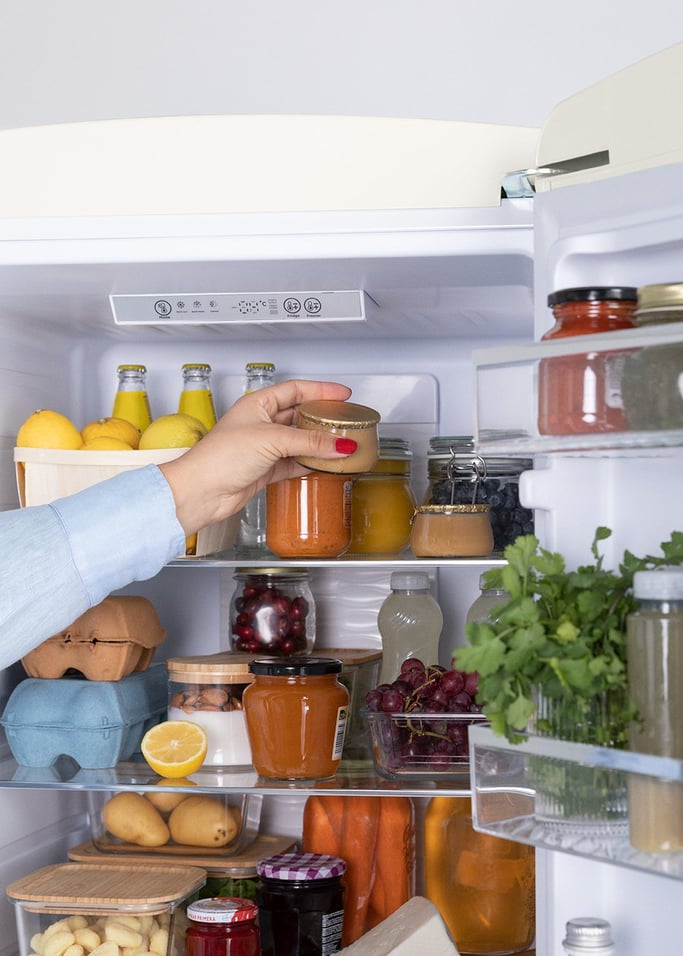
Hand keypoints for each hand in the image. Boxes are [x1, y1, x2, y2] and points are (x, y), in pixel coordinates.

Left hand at [159, 379, 353, 533]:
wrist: (201, 491)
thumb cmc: (219, 457)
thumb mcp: (271, 440)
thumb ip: (309, 442)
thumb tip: (339, 444)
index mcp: (257, 404)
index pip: (295, 390)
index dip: (320, 390)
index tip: (342, 393)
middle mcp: (260, 423)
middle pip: (299, 415)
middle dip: (323, 418)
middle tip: (345, 421)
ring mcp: (262, 447)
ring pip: (299, 441)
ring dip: (319, 444)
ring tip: (340, 444)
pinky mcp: (264, 470)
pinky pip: (294, 463)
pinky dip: (310, 463)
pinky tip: (323, 465)